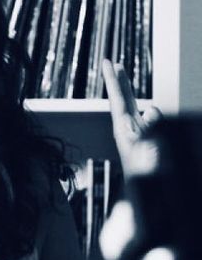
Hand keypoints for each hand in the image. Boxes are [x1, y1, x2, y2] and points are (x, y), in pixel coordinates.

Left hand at [102, 59, 160, 176]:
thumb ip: (151, 129)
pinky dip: (143, 108)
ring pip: (131, 108)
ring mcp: (135, 137)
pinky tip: (143, 108)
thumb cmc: (147, 176)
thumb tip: (151, 109)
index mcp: (124, 129)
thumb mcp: (149, 150)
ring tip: (121, 77)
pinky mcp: (145, 143)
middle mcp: (127, 131)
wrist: (149, 197)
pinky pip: (144, 120)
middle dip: (117, 81)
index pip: (118, 98)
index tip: (108, 62)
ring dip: (127, 92)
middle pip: (121, 100)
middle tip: (111, 64)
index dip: (114, 79)